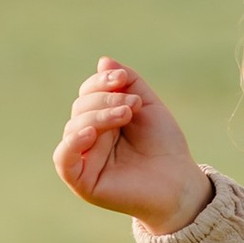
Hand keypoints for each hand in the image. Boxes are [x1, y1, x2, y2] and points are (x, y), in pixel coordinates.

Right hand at [53, 59, 208, 232]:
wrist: (179, 182)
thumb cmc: (164, 145)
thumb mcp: (148, 106)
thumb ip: (128, 83)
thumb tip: (102, 61)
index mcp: (100, 119)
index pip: (87, 94)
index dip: (100, 82)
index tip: (121, 77)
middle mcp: (87, 138)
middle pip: (80, 108)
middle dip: (105, 99)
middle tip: (133, 106)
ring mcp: (83, 159)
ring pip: (74, 128)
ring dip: (99, 115)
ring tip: (127, 114)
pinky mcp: (82, 181)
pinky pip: (63, 160)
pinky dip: (72, 143)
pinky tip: (90, 133)